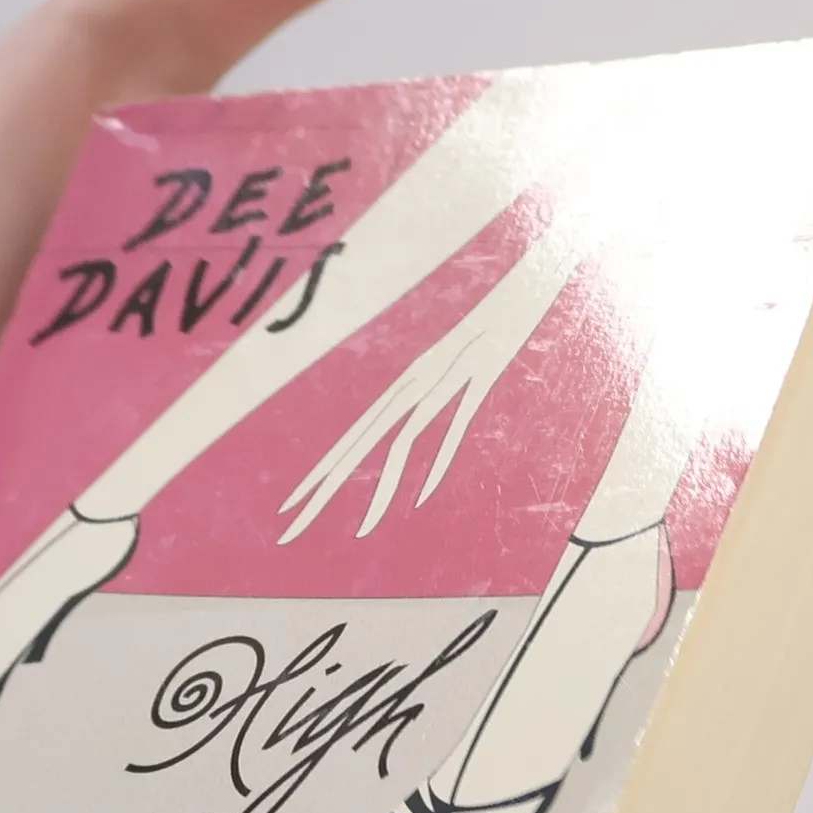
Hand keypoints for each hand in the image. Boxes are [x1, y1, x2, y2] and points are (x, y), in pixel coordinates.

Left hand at [277, 211, 579, 542]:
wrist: (524, 280)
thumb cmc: (487, 325)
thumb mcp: (448, 365)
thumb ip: (426, 394)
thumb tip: (407, 423)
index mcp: (401, 385)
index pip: (349, 438)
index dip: (317, 474)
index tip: (288, 507)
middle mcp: (412, 384)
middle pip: (358, 445)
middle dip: (322, 490)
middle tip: (289, 530)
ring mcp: (444, 382)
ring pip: (400, 443)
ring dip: (379, 492)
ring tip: (358, 533)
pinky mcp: (479, 378)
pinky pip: (452, 426)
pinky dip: (436, 464)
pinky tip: (420, 498)